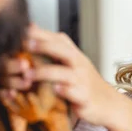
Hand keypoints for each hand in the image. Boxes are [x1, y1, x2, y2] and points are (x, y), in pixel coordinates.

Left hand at [0, 24, 121, 126]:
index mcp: (74, 55)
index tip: (24, 31)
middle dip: (44, 46)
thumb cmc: (84, 82)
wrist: (107, 103)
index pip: (58, 39)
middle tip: (25, 45)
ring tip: (28, 75)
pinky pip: (74, 93)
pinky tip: (54, 89)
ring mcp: (82, 81)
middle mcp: (79, 65)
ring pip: (65, 73)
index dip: (42, 34)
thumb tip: (33, 27)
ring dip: (46, 72)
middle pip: (63, 51)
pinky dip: (64, 90)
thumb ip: (53, 47)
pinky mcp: (84, 97)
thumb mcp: (72, 62)